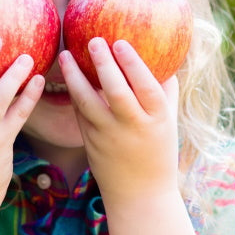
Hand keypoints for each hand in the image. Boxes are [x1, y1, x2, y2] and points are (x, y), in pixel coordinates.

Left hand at [60, 38, 179, 206]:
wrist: (140, 195)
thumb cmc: (158, 152)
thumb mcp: (168, 122)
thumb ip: (166, 91)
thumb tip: (164, 57)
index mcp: (157, 120)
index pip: (145, 87)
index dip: (133, 63)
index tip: (121, 42)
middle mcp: (132, 127)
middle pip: (115, 92)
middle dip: (103, 64)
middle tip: (93, 40)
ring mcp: (108, 137)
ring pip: (87, 103)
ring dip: (74, 77)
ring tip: (65, 55)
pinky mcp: (90, 143)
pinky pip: (80, 114)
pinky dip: (73, 94)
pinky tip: (68, 76)